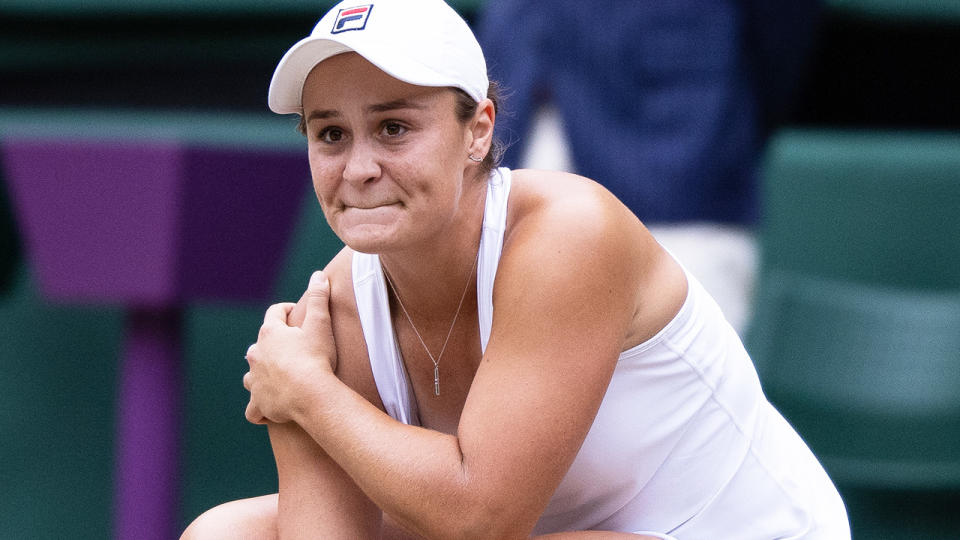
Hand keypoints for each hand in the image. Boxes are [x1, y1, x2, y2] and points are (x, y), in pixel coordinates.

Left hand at [244, 271, 337, 423]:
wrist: (309, 394)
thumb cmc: (315, 358)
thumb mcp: (320, 324)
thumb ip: (319, 297)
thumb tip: (319, 274)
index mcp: (270, 333)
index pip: (275, 313)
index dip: (287, 310)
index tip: (298, 313)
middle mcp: (256, 354)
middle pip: (260, 344)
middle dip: (274, 344)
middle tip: (294, 348)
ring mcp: (255, 380)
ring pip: (252, 374)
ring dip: (262, 374)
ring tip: (279, 377)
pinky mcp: (258, 403)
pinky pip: (253, 408)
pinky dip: (259, 407)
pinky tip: (266, 408)